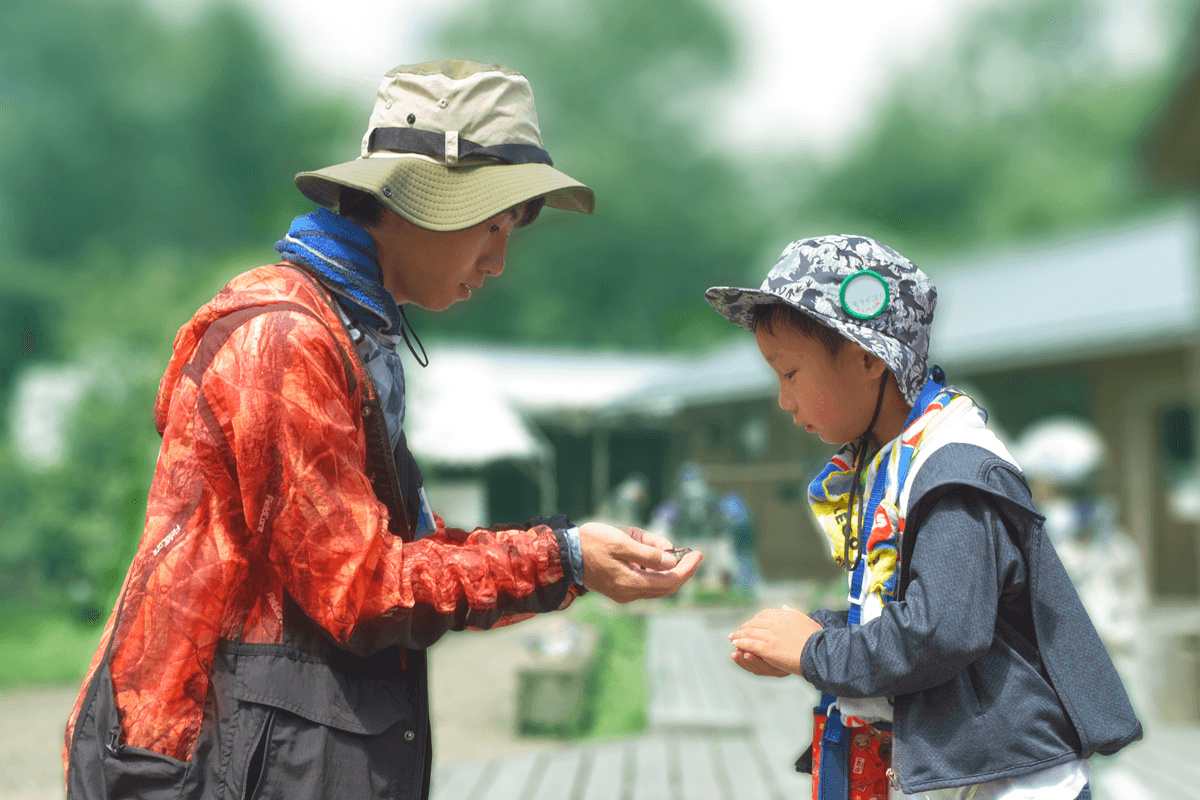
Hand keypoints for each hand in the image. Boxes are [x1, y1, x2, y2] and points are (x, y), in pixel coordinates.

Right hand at [578, 522, 700, 602]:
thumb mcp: (622, 542)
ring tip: (672, 551)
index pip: (670, 581)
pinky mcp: (618, 589)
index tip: (698, 554)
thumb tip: (671, 561)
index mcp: (630, 583)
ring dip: (668, 570)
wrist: (564, 554)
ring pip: (656, 585)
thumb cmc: (592, 543)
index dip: (687, 569)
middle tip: (694, 554)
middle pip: (666, 587)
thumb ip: (648, 553)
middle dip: (682, 571)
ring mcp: (623, 594)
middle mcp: (628, 594)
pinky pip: (645, 583)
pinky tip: (654, 558)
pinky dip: (655, 572)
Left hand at [729, 606, 821, 675]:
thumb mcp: (805, 620)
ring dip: (739, 635)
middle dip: (744, 627)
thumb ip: (792, 613)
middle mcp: (775, 623)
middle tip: (737, 631)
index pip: (763, 615)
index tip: (751, 624)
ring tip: (733, 638)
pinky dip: (741, 643)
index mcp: (783, 615)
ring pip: (749, 633)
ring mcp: (770, 635)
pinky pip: (750, 644)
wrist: (820, 652)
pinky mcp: (768, 648)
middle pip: (754, 623)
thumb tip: (783, 607)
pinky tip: (736, 644)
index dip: (755, 620)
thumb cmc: (816, 638)